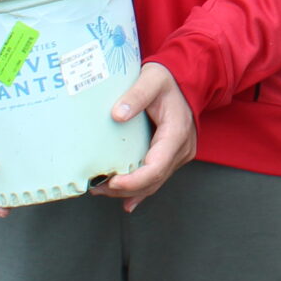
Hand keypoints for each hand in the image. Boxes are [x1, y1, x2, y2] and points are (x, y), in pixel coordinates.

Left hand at [96, 62, 197, 212]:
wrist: (184, 80)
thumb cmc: (167, 80)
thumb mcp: (152, 79)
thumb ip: (136, 95)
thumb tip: (117, 115)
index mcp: (177, 133)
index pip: (156, 167)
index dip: (134, 180)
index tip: (112, 181)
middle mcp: (181, 148)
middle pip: (153, 180)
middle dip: (124, 188)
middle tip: (97, 187)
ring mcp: (178, 154)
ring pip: (154, 182)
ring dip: (129, 190)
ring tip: (102, 189)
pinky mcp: (171, 156)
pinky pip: (156, 177)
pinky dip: (140, 190)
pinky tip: (127, 202)